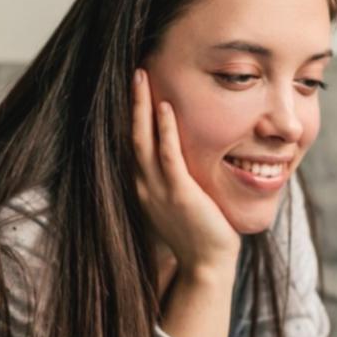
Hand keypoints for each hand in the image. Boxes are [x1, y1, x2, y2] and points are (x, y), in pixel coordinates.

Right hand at [132, 68, 241, 275]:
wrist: (207, 265)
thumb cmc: (198, 235)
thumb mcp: (180, 203)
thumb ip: (176, 180)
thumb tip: (182, 159)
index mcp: (143, 187)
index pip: (131, 143)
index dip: (131, 115)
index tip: (134, 89)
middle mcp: (144, 186)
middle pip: (130, 135)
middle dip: (131, 102)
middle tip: (134, 71)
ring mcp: (158, 190)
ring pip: (142, 140)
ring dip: (142, 107)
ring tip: (142, 77)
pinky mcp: (179, 193)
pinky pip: (168, 156)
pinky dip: (165, 130)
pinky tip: (165, 107)